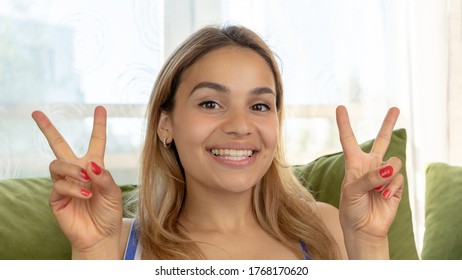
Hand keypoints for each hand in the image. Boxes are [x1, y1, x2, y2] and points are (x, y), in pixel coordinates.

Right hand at [32, 106, 122, 258]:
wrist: (101, 236)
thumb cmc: (109, 213)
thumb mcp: (113, 192)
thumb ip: (103, 176)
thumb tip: (89, 163)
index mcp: (95, 167)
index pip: (96, 142)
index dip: (99, 125)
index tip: (100, 108)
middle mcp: (77, 171)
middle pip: (58, 145)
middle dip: (47, 129)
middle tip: (36, 113)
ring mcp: (65, 183)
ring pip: (57, 165)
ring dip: (72, 170)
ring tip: (86, 182)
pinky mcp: (56, 197)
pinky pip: (58, 185)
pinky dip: (72, 188)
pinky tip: (84, 194)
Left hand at [335, 105, 402, 258]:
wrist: (364, 228)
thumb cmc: (351, 208)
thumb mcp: (352, 191)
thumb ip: (369, 177)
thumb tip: (390, 168)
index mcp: (354, 163)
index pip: (348, 140)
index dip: (344, 124)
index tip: (340, 107)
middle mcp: (370, 166)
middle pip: (382, 140)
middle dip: (388, 124)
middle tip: (395, 109)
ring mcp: (384, 174)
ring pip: (393, 162)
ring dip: (385, 176)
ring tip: (377, 190)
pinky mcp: (396, 185)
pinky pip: (398, 177)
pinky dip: (391, 188)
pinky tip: (384, 197)